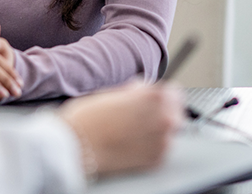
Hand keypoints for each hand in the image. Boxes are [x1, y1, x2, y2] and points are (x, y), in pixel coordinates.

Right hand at [58, 83, 182, 177]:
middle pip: (176, 111)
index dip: (161, 94)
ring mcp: (162, 141)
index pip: (174, 91)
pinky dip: (152, 145)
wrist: (75, 145)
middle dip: (162, 110)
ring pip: (170, 131)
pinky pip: (162, 148)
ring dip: (158, 128)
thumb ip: (137, 91)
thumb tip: (144, 92)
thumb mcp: (115, 92)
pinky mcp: (156, 160)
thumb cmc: (87, 118)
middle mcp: (164, 118)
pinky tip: (134, 142)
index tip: (154, 98)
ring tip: (135, 130)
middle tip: (143, 114)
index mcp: (155, 96)